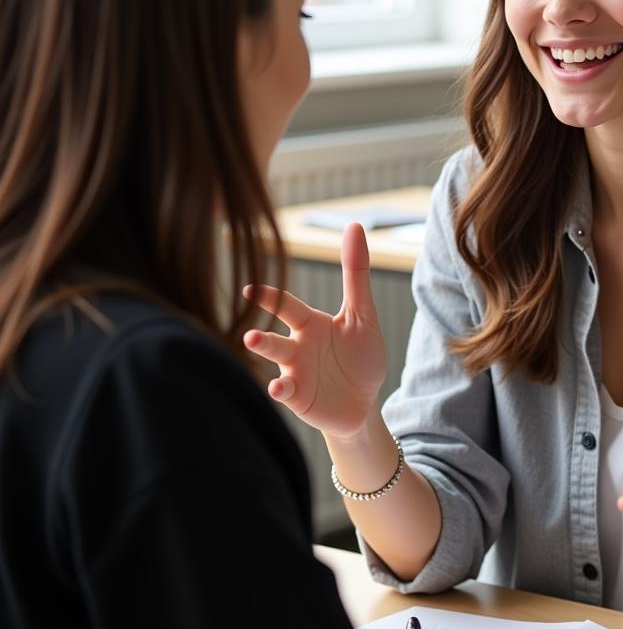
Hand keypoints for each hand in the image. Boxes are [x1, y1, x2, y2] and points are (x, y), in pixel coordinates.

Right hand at [243, 222, 386, 436]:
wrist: (366, 402)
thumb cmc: (361, 357)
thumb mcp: (363, 315)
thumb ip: (356, 274)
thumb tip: (354, 226)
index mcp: (310, 324)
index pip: (287, 306)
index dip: (271, 298)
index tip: (252, 288)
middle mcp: (297, 346)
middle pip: (275, 336)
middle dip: (260, 334)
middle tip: (249, 331)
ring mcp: (295, 373)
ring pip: (275, 361)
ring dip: (264, 352)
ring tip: (252, 342)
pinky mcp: (298, 398)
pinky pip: (285, 391)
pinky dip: (280, 389)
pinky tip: (279, 387)